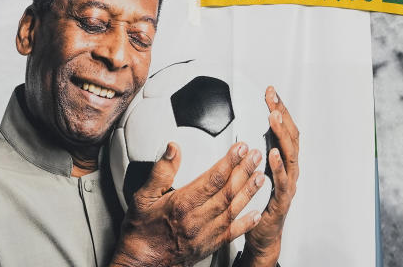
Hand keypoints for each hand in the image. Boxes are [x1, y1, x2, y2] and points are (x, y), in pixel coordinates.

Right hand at [112, 141, 265, 266]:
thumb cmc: (141, 231)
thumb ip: (160, 172)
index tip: (240, 148)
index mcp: (182, 205)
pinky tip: (256, 214)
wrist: (141, 263)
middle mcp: (196, 220)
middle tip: (256, 156)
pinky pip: (231, 234)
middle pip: (227, 192)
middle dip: (244, 171)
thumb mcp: (142, 198)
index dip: (230, 162)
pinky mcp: (209, 246)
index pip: (213, 179)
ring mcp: (205, 234)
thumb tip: (173, 149)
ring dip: (249, 192)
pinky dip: (246, 223)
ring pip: (232, 210)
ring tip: (261, 176)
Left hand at [239, 87, 299, 265]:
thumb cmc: (261, 203)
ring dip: (281, 134)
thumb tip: (249, 130)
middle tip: (273, 98)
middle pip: (291, 136)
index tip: (271, 92)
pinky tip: (272, 153)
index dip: (280, 109)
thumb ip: (257, 152)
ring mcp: (289, 183)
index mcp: (284, 160)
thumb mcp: (258, 171)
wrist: (263, 235)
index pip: (285, 129)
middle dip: (282, 114)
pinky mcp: (283, 199)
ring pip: (290, 154)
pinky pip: (282, 180)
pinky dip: (278, 166)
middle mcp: (291, 168)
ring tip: (273, 117)